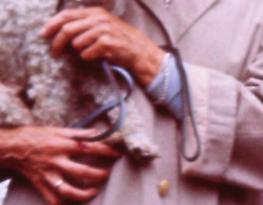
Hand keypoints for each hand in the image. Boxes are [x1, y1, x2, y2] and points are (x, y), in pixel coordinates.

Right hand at [0, 125, 119, 204]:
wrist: (9, 147)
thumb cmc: (33, 136)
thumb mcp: (56, 130)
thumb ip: (78, 133)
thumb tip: (98, 132)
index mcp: (61, 145)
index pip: (89, 148)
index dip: (106, 151)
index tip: (118, 154)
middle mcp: (56, 161)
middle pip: (83, 172)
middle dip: (100, 175)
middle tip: (107, 174)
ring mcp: (49, 175)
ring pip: (70, 191)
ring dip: (85, 194)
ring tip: (94, 191)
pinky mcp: (41, 185)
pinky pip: (53, 200)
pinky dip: (64, 204)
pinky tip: (73, 201)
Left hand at [43, 7, 165, 87]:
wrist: (142, 53)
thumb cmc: (121, 42)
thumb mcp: (103, 27)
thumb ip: (85, 25)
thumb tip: (61, 30)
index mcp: (95, 12)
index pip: (66, 15)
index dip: (51, 24)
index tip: (44, 34)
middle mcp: (99, 19)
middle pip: (67, 28)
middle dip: (57, 41)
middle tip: (54, 52)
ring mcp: (104, 30)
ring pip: (77, 42)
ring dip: (78, 51)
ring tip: (86, 54)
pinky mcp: (108, 43)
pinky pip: (87, 52)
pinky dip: (88, 57)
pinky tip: (96, 57)